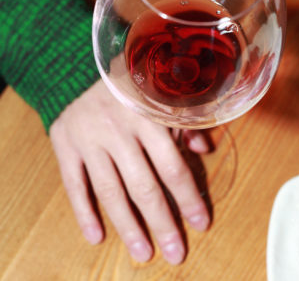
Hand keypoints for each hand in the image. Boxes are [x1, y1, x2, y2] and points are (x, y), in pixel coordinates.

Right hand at [49, 80, 209, 264]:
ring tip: (143, 252)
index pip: (172, 166)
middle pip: (142, 185)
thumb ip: (183, 125)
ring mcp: (89, 138)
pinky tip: (96, 237)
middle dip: (161, 222)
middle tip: (175, 253)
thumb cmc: (132, 91)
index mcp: (148, 117)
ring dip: (127, 226)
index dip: (188, 198)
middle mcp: (118, 129)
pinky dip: (83, 213)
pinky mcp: (64, 144)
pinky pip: (73, 184)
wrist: (82, 74)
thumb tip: (205, 150)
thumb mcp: (161, 99)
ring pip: (110, 191)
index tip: (200, 224)